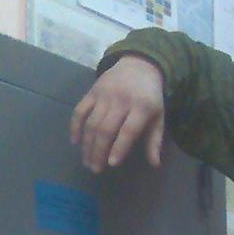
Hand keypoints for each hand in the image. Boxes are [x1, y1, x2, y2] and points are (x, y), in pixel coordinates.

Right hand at [70, 55, 165, 171]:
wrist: (138, 65)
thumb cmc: (150, 97)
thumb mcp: (158, 117)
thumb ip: (154, 141)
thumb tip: (155, 165)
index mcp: (141, 108)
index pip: (128, 130)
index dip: (119, 148)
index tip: (111, 164)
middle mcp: (121, 101)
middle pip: (106, 129)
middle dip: (98, 151)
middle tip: (95, 169)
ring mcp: (104, 95)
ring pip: (91, 123)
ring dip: (87, 144)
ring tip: (87, 161)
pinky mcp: (92, 92)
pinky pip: (79, 110)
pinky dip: (75, 126)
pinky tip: (75, 142)